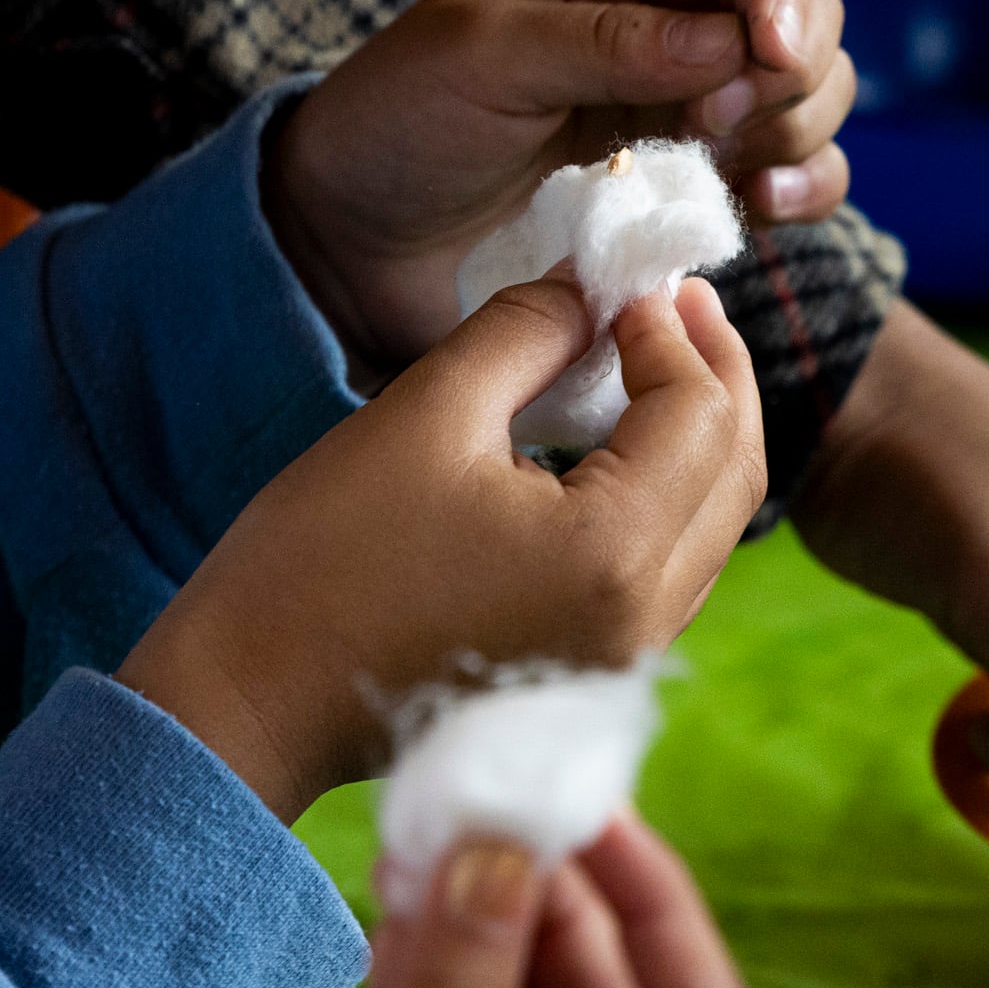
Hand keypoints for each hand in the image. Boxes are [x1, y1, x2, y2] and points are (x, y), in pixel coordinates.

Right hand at [119, 273, 766, 818]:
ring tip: (654, 355)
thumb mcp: (428, 413)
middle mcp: (645, 618)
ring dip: (698, 433)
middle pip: (734, 471)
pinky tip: (622, 440)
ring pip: (713, 524)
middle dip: (713, 372)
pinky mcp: (595, 672)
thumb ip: (528, 332)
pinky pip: (671, 567)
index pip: (700, 412)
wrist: (254, 704)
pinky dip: (667, 492)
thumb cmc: (323, 560)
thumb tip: (591, 287)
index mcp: (613, 554)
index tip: (626, 283)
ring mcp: (626, 657)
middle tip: (673, 300)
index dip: (672, 331)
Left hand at [266, 0, 852, 381]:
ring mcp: (688, 114)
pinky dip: (806, 189)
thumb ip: (606, 42)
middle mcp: (666, 29)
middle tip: (717, 126)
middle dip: (793, 65)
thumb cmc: (397, 125)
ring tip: (736, 175)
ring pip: (813, 96)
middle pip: (801, 15)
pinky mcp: (694, 194)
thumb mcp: (479, 58)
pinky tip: (761, 207)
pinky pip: (796, 178)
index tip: (768, 54)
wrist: (353, 243)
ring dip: (803, 130)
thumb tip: (737, 43)